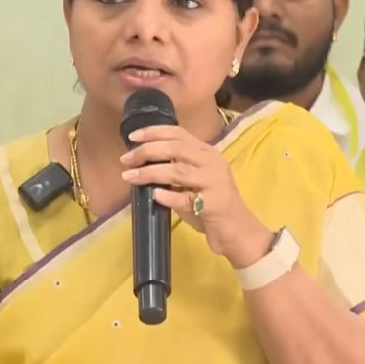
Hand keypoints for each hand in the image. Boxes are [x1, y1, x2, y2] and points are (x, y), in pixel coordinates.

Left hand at [120, 125, 272, 267]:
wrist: (238, 232)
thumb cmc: (212, 207)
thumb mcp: (195, 181)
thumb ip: (176, 169)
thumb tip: (141, 164)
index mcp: (208, 153)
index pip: (179, 133)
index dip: (154, 132)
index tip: (132, 137)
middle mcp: (213, 163)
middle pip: (176, 148)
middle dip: (147, 151)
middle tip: (126, 159)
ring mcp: (215, 183)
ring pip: (178, 171)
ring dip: (150, 173)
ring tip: (130, 177)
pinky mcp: (214, 204)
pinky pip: (186, 198)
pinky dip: (168, 196)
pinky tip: (154, 195)